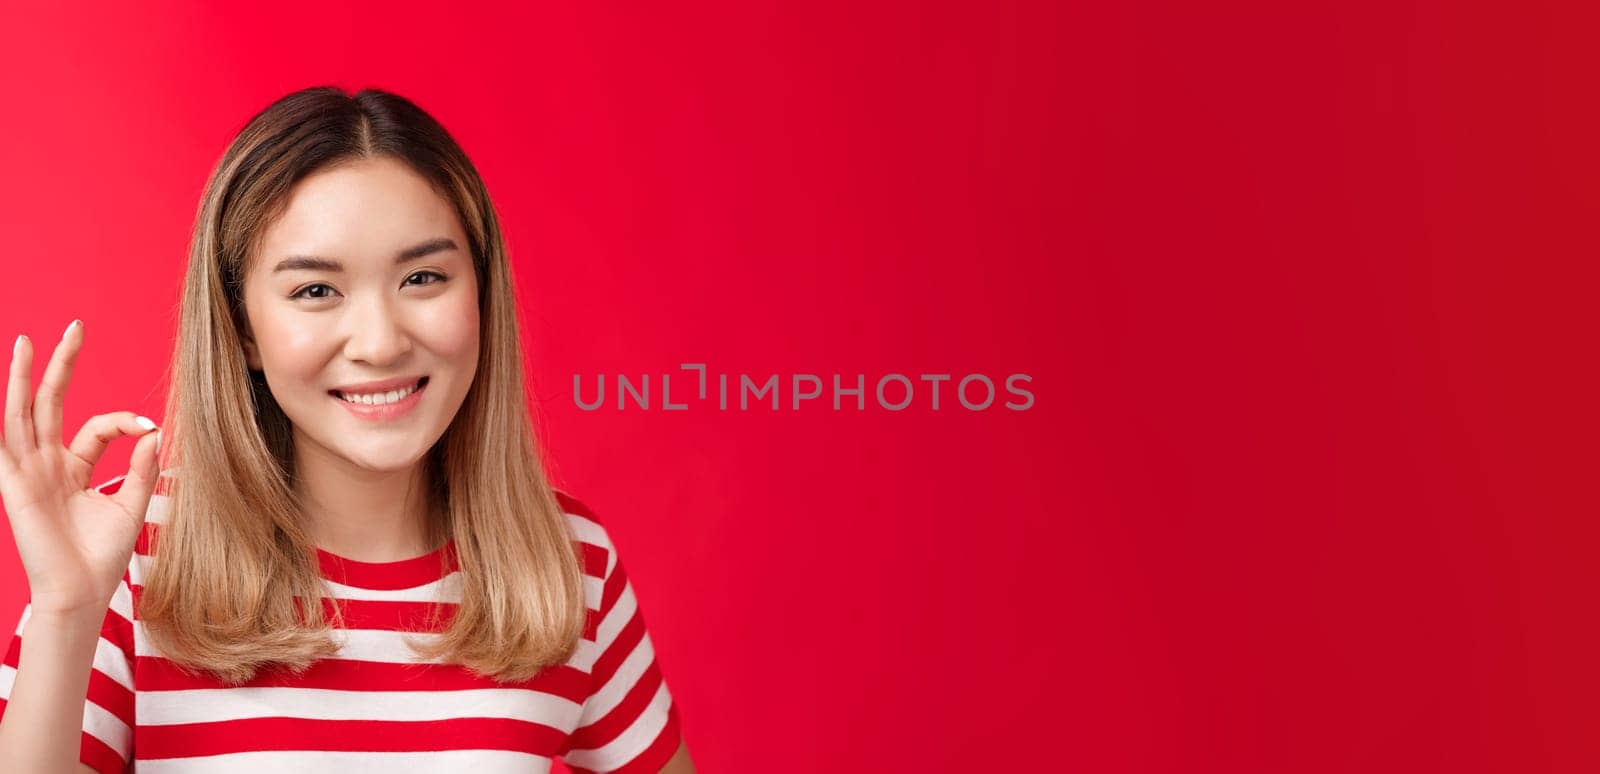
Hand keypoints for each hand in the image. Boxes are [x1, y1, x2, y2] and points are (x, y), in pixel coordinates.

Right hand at [0, 321, 162, 616]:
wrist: (81, 592)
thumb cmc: (102, 555)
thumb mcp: (131, 505)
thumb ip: (141, 467)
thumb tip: (153, 431)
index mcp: (73, 468)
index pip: (96, 426)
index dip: (125, 420)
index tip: (150, 427)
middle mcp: (47, 465)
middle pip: (51, 404)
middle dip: (62, 366)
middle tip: (75, 327)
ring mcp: (28, 473)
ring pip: (21, 414)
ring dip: (23, 379)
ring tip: (26, 343)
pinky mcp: (15, 486)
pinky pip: (4, 446)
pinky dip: (3, 420)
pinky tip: (5, 392)